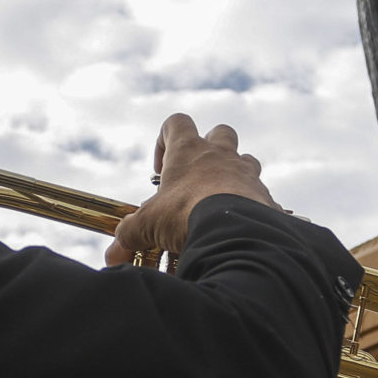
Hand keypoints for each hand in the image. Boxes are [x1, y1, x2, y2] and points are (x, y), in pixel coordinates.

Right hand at [107, 115, 276, 265]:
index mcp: (189, 150)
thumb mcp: (148, 224)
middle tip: (194, 178)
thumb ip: (129, 234)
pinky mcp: (264, 196)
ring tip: (219, 202)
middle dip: (209, 149)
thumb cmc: (186, 215)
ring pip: (245, 159)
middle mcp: (221, 155)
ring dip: (234, 174)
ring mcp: (246, 173)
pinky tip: (238, 226)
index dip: (164, 140)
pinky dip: (250, 207)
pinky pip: (260, 195)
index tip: (160, 170)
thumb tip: (113, 254)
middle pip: (220, 132)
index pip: (176, 123)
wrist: (234, 231)